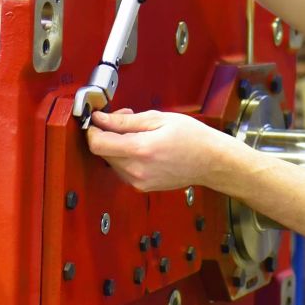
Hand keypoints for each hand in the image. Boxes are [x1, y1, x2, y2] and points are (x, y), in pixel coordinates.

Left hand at [86, 108, 242, 191]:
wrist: (211, 161)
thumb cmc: (192, 138)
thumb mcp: (158, 119)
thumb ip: (125, 120)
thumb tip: (101, 119)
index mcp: (140, 150)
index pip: (97, 144)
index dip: (92, 129)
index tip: (97, 119)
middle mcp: (136, 170)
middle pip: (102, 152)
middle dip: (107, 133)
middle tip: (125, 117)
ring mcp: (138, 182)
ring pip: (111, 160)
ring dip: (116, 144)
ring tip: (138, 132)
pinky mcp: (141, 187)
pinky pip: (122, 169)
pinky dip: (125, 156)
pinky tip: (142, 146)